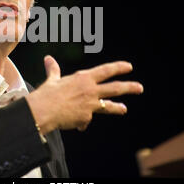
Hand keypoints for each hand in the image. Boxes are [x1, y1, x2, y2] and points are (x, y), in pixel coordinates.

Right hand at [25, 55, 143, 133]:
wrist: (43, 110)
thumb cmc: (46, 94)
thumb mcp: (52, 80)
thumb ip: (53, 70)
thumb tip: (48, 58)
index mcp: (83, 78)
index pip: (106, 70)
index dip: (118, 67)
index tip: (129, 66)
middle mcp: (90, 90)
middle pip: (115, 88)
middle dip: (129, 87)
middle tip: (140, 88)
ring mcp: (90, 105)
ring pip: (108, 105)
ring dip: (117, 107)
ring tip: (124, 109)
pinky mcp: (86, 118)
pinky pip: (85, 120)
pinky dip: (81, 122)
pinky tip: (76, 124)